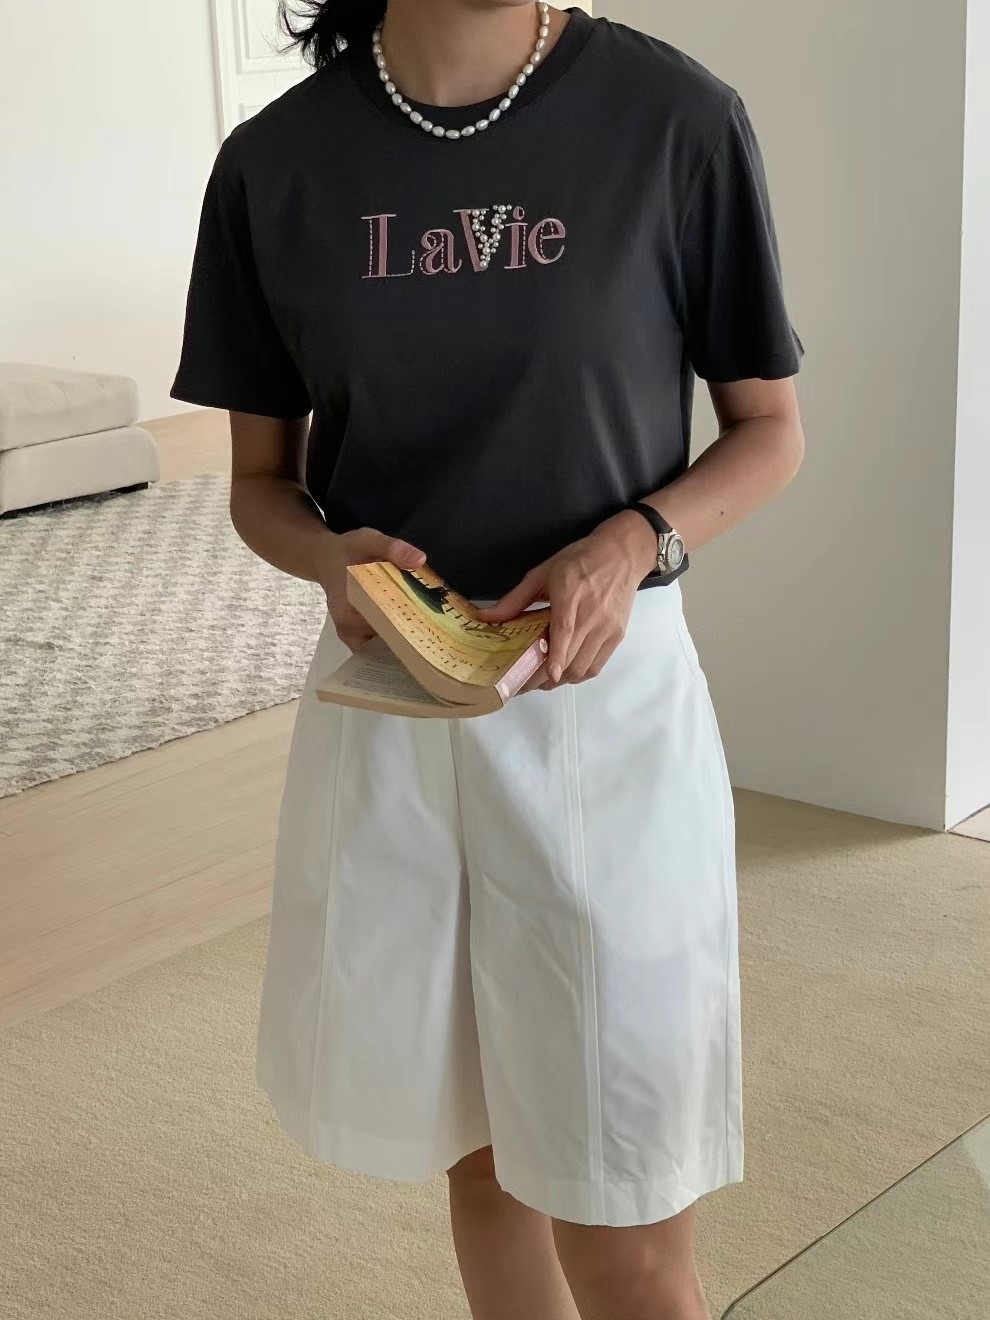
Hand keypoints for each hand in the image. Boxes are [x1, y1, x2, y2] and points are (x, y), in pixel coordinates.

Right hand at [315, 527, 426, 651]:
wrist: (327, 558)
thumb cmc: (347, 550)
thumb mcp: (367, 540)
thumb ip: (392, 548)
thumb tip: (419, 560)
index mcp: (347, 609)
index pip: (382, 627)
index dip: (408, 629)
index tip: (433, 627)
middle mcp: (348, 628)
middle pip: (386, 641)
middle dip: (412, 638)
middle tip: (441, 633)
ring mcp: (353, 635)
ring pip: (385, 647)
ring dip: (408, 643)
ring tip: (435, 635)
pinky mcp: (360, 636)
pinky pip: (381, 646)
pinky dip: (399, 641)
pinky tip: (420, 633)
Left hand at [475, 510, 657, 689]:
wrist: (622, 555)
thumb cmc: (579, 561)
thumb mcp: (543, 573)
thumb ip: (515, 599)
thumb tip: (486, 617)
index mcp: (571, 595)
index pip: (566, 630)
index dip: (558, 655)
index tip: (550, 675)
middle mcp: (592, 614)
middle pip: (572, 657)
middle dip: (546, 678)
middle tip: (523, 685)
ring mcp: (607, 628)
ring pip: (583, 667)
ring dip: (561, 680)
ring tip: (541, 681)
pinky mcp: (617, 636)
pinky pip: (596, 666)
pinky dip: (577, 675)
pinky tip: (563, 673)